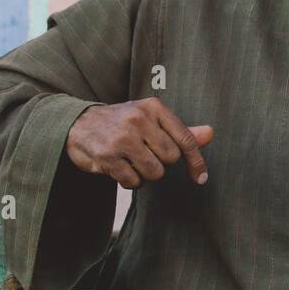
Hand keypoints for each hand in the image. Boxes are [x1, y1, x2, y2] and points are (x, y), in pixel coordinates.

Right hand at [65, 97, 213, 188]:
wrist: (78, 124)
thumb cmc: (123, 123)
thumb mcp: (151, 120)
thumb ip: (180, 130)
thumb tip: (210, 133)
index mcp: (153, 107)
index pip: (185, 138)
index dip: (196, 161)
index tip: (201, 178)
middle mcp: (138, 119)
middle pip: (171, 158)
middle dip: (162, 164)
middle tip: (146, 155)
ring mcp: (122, 138)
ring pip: (155, 172)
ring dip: (146, 174)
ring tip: (132, 161)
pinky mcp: (107, 156)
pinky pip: (133, 181)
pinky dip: (130, 181)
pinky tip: (120, 168)